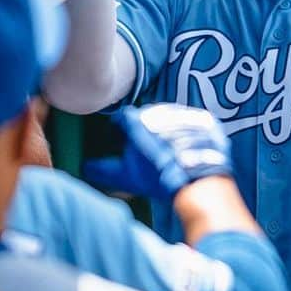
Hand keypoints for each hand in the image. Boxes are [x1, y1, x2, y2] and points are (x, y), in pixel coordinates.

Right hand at [83, 103, 232, 199]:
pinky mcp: (205, 119)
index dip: (119, 130)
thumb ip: (102, 170)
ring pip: (171, 120)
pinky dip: (190, 135)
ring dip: (167, 132)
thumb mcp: (125, 176)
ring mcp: (184, 113)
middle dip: (144, 131)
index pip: (122, 118)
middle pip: (147, 118)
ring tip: (168, 154)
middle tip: (145, 151)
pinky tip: (188, 152)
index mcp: (136, 119)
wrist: (197, 180)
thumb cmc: (157, 177)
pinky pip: (193, 124)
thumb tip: (85, 167)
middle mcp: (159, 110)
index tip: (119, 141)